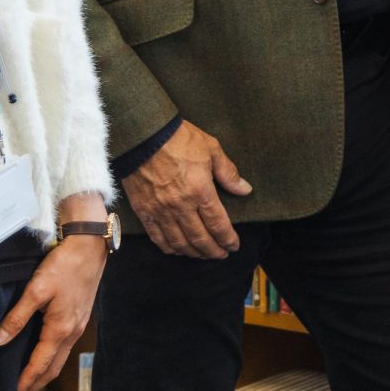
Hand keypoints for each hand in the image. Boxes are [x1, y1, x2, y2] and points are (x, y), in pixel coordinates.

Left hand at [0, 211, 106, 390]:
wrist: (90, 245)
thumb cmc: (64, 265)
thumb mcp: (36, 289)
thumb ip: (17, 317)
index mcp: (60, 328)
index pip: (39, 365)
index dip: (25, 382)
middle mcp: (72, 332)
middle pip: (52, 368)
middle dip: (35, 384)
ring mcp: (79, 325)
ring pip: (60, 359)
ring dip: (44, 373)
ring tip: (28, 381)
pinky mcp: (80, 316)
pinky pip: (65, 347)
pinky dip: (52, 359)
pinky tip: (44, 355)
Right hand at [126, 120, 252, 258]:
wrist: (144, 135)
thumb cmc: (180, 139)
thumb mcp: (212, 149)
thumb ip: (228, 173)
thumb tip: (245, 189)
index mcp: (200, 191)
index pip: (218, 224)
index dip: (228, 239)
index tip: (234, 245)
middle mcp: (181, 206)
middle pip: (200, 238)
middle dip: (213, 250)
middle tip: (221, 255)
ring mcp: (161, 211)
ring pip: (179, 242)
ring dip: (193, 253)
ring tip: (203, 255)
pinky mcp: (144, 211)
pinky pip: (157, 237)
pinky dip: (169, 248)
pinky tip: (177, 250)